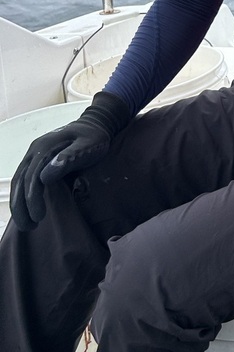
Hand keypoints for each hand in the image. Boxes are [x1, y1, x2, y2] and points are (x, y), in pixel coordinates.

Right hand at [10, 91, 130, 230]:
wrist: (97, 123)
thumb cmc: (96, 136)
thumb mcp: (89, 145)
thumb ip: (70, 158)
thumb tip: (46, 176)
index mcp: (44, 147)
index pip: (32, 177)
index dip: (33, 199)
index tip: (39, 217)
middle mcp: (34, 150)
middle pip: (21, 181)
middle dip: (22, 206)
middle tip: (29, 227)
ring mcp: (34, 154)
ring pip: (19, 181)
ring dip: (19, 203)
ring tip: (26, 225)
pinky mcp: (38, 160)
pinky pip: (24, 179)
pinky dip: (21, 195)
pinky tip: (27, 210)